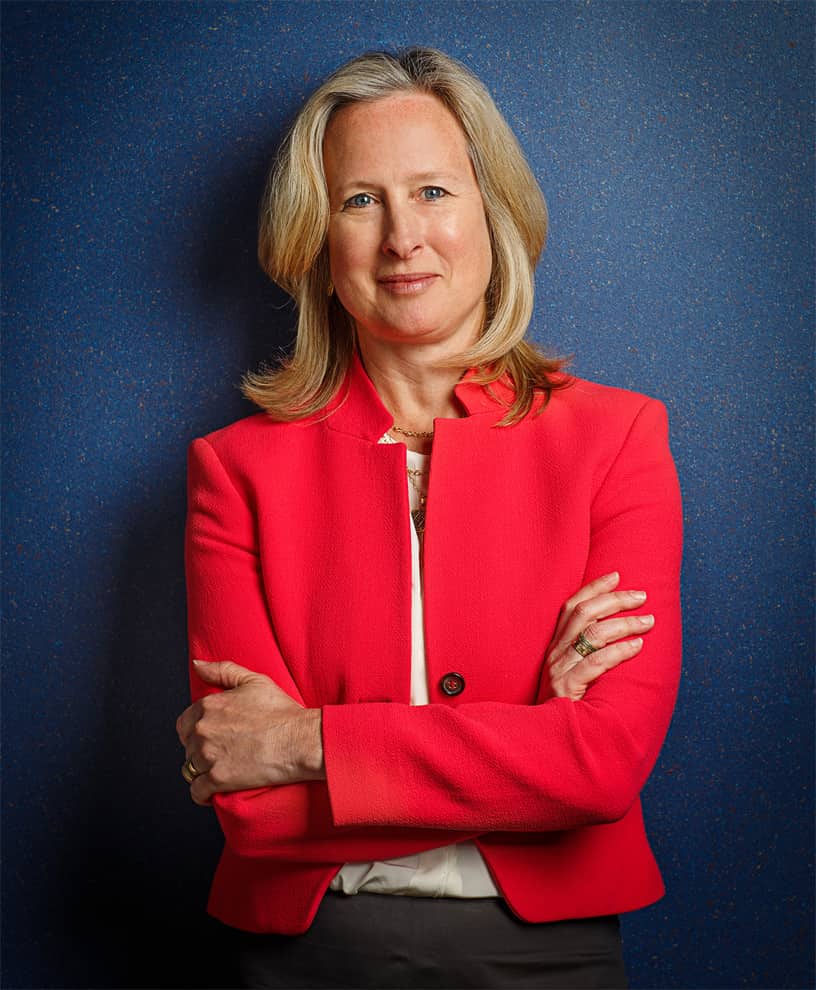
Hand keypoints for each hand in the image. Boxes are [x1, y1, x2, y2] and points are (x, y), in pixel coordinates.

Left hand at [176, 661, 324, 805]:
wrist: (299, 740)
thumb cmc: (282, 711)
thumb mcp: (254, 681)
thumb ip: (222, 670)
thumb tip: (197, 664)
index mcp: (208, 706)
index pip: (185, 723)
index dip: (197, 730)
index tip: (212, 736)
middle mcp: (203, 730)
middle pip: (187, 746)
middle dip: (199, 750)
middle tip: (221, 752)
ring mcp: (209, 755)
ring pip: (190, 769)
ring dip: (200, 771)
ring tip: (219, 770)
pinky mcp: (218, 779)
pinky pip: (197, 791)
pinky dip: (201, 793)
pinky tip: (211, 791)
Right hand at [544, 572, 653, 700]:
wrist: (549, 743)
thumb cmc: (570, 708)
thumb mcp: (575, 675)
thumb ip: (589, 655)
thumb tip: (623, 634)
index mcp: (556, 646)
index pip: (572, 605)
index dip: (594, 587)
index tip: (617, 574)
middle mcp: (555, 653)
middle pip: (584, 613)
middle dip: (615, 599)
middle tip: (642, 596)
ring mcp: (558, 669)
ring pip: (592, 633)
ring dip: (624, 623)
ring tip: (648, 622)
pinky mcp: (566, 687)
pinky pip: (595, 662)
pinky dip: (619, 651)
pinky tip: (637, 646)